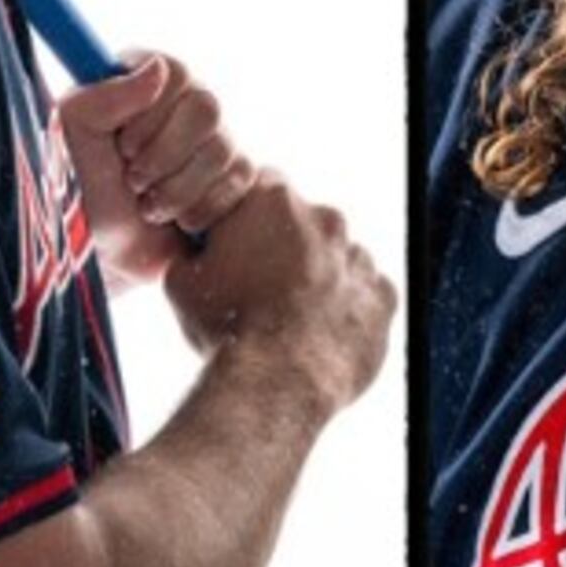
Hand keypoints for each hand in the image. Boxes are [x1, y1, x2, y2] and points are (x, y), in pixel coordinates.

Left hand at [53, 51, 257, 284]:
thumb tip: (158, 68)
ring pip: (223, 147)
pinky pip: (241, 177)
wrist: (105, 254)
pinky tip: (177, 218)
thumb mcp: (73, 134)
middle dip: (164, 155)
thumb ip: (105, 94)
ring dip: (178, 188)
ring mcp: (210, 139)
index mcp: (140, 83)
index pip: (174, 72)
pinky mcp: (231, 175)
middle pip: (206, 107)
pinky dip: (202, 206)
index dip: (152, 113)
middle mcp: (180, 104)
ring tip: (148, 204)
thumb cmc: (77, 191)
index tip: (122, 143)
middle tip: (133, 178)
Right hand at [161, 172, 395, 424]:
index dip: (244, 217)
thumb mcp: (181, 283)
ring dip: (318, 279)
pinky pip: (365, 295)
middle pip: (302, 224)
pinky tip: (321, 333)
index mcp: (275, 202)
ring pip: (337, 260)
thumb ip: (189, 254)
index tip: (234, 243)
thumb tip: (190, 253)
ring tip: (291, 319)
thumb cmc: (227, 328)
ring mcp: (360, 258)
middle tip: (258, 288)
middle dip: (283, 247)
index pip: (261, 187)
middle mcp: (326, 220)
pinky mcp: (384, 297)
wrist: (278, 380)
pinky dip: (348, 309)